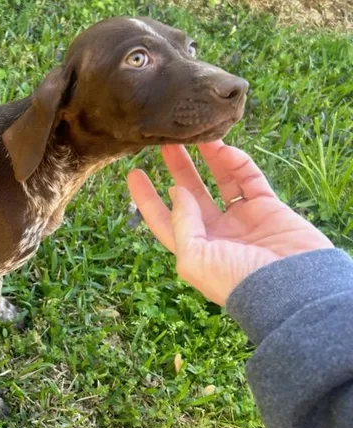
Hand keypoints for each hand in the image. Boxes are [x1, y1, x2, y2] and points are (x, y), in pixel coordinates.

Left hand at [127, 140, 333, 305]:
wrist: (294, 291)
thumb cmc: (237, 282)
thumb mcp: (195, 259)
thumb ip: (181, 223)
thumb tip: (175, 192)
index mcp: (193, 249)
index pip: (162, 220)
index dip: (146, 197)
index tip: (133, 173)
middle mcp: (216, 234)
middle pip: (190, 195)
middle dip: (177, 170)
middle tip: (164, 143)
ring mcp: (242, 220)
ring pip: (220, 182)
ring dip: (208, 160)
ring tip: (193, 136)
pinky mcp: (268, 209)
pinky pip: (249, 180)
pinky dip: (237, 164)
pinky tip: (224, 148)